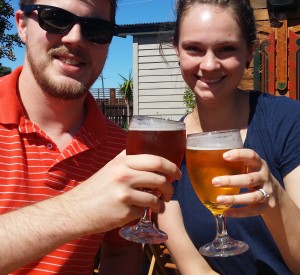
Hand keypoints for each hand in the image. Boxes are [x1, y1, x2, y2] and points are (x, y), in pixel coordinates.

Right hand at [59, 150, 180, 234]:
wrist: (76, 210)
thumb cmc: (95, 189)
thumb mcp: (110, 168)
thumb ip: (128, 161)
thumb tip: (150, 160)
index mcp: (122, 161)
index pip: (155, 159)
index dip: (171, 166)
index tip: (177, 173)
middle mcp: (124, 174)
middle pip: (160, 178)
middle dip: (171, 186)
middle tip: (171, 191)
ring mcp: (124, 193)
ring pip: (155, 197)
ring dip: (162, 203)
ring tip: (159, 205)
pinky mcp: (124, 211)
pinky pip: (144, 210)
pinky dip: (145, 212)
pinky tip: (140, 211)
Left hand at [211, 148, 275, 216]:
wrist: (274, 192)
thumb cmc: (252, 174)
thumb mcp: (247, 165)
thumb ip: (233, 162)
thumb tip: (203, 158)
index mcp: (258, 163)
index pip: (251, 155)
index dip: (239, 155)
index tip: (224, 156)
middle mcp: (264, 177)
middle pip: (249, 179)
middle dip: (231, 181)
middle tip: (214, 181)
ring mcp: (267, 192)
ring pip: (252, 197)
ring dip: (234, 198)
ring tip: (218, 199)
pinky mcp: (267, 206)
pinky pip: (252, 211)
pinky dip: (238, 212)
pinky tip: (225, 212)